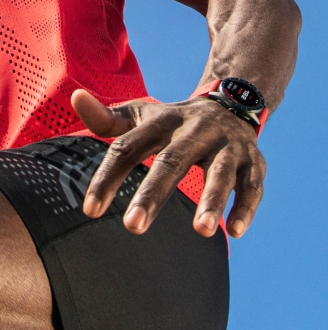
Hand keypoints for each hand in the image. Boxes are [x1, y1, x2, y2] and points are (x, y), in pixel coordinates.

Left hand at [71, 89, 265, 237]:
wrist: (230, 103)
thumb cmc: (172, 122)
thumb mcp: (140, 115)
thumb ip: (106, 118)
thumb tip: (76, 98)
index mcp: (161, 122)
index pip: (127, 148)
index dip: (107, 178)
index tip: (89, 210)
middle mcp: (194, 131)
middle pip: (171, 161)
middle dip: (152, 194)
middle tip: (132, 227)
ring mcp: (226, 146)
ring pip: (220, 173)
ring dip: (212, 200)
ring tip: (201, 231)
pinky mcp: (252, 161)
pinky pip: (252, 185)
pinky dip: (245, 206)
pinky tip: (235, 231)